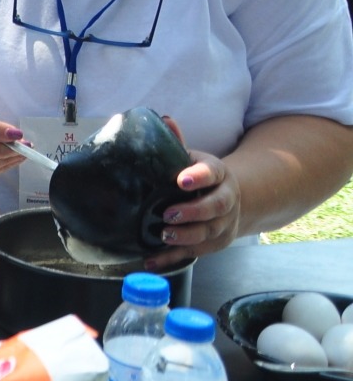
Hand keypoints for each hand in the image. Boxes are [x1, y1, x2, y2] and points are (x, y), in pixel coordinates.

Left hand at [146, 149, 242, 268]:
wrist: (228, 197)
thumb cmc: (199, 175)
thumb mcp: (192, 157)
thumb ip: (177, 142)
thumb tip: (164, 120)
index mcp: (218, 173)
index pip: (212, 173)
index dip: (198, 177)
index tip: (181, 180)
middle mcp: (226, 198)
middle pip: (216, 207)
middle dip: (193, 212)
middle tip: (168, 214)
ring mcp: (223, 222)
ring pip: (209, 232)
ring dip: (186, 236)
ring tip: (163, 235)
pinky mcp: (215, 242)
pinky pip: (196, 253)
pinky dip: (173, 258)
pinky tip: (151, 261)